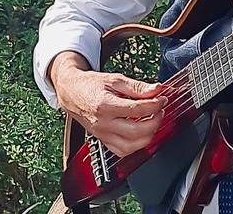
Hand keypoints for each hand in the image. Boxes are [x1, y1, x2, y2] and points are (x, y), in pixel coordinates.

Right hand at [51, 53, 165, 157]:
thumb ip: (137, 86)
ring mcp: (102, 135)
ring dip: (148, 135)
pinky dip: (135, 145)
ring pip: (132, 146)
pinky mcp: (102, 141)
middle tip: (159, 110)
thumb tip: (157, 90)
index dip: (155, 105)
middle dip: (155, 121)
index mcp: (105, 105)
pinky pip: (123, 151)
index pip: (137, 110)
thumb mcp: (114, 79)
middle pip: (137, 131)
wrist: (71, 92)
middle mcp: (103, 123)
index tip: (162, 99)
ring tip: (151, 121)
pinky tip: (139, 133)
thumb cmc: (90, 85)